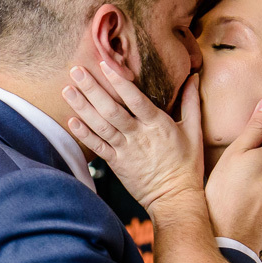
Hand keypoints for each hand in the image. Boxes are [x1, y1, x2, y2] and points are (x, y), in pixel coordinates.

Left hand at [62, 61, 203, 214]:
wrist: (176, 197)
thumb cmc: (187, 164)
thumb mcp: (194, 131)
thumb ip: (191, 102)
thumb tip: (194, 76)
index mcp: (157, 124)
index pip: (135, 99)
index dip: (119, 82)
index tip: (105, 64)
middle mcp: (138, 136)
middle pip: (111, 110)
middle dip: (92, 89)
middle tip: (76, 71)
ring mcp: (125, 150)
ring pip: (100, 126)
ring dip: (82, 107)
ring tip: (67, 90)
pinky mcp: (117, 164)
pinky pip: (97, 148)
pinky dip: (84, 135)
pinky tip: (71, 121)